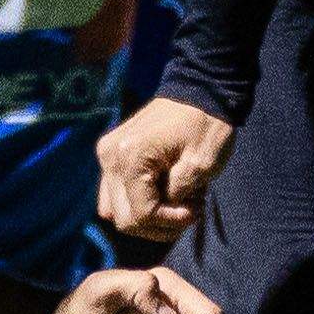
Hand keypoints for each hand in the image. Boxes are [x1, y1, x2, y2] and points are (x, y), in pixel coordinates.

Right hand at [97, 99, 233, 242]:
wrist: (201, 90)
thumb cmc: (206, 124)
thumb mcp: (201, 165)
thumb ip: (176, 197)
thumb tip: (161, 214)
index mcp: (130, 158)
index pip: (140, 216)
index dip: (170, 222)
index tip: (196, 208)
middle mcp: (111, 158)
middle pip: (123, 219)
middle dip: (159, 223)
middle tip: (189, 207)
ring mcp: (108, 156)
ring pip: (115, 211)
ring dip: (147, 216)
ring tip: (177, 201)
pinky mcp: (112, 155)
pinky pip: (115, 194)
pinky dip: (139, 201)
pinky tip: (165, 192)